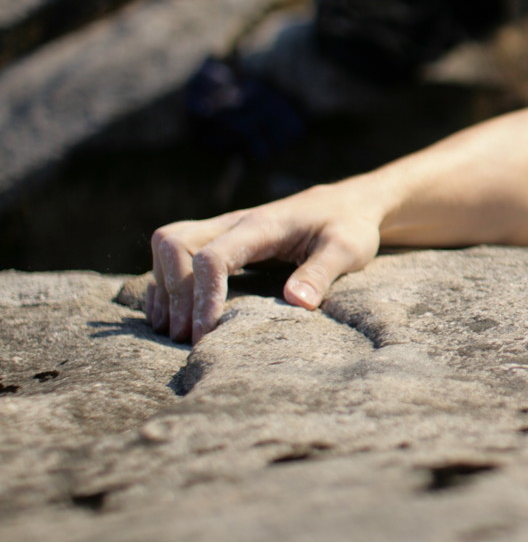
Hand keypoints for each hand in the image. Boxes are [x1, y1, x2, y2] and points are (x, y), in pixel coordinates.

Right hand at [146, 184, 382, 343]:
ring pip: (168, 245)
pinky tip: (171, 314)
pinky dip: (166, 282)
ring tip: (175, 332)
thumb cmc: (349, 226)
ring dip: (164, 287)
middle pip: (175, 242)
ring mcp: (224, 230)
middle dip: (173, 290)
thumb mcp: (348, 249)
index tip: (207, 332)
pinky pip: (175, 253)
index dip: (202, 294)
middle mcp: (234, 223)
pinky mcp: (221, 241)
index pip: (212, 255)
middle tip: (187, 337)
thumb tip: (296, 302)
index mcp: (262, 225)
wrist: (348, 204)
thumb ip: (322, 272)